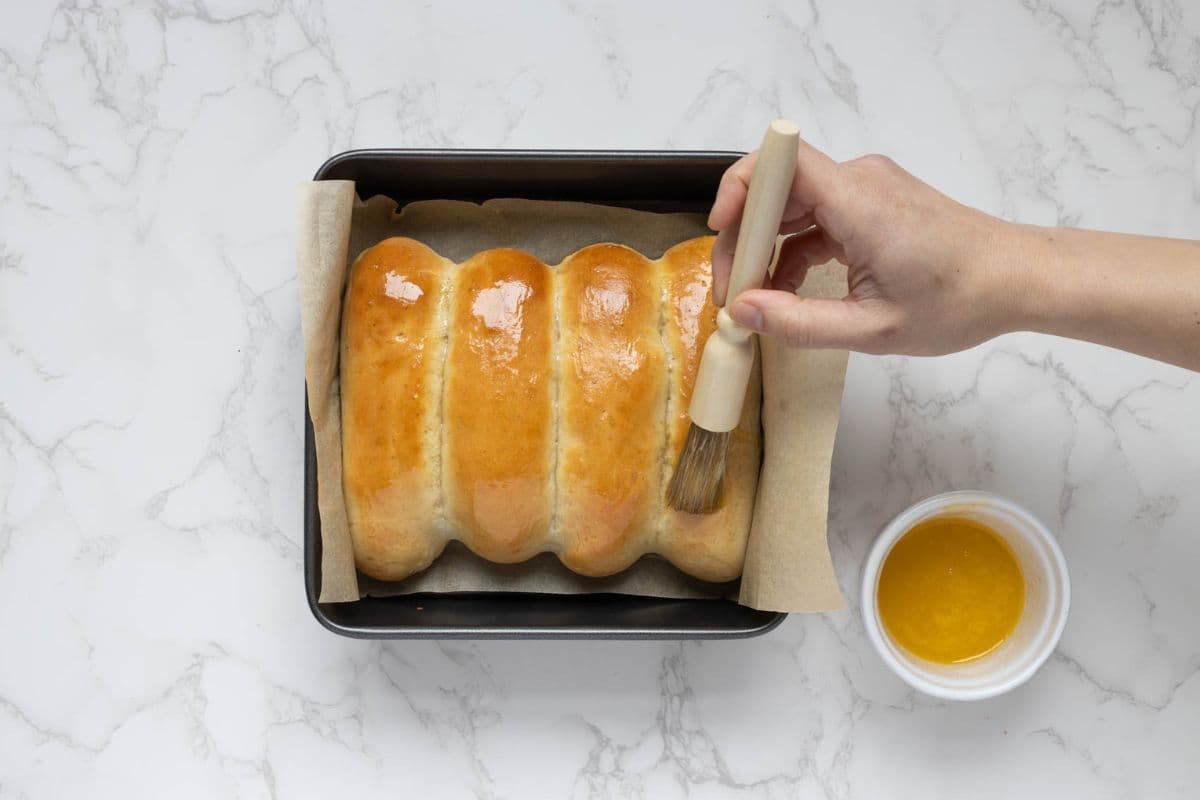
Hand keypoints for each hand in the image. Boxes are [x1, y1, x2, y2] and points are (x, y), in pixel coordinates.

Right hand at [709, 142, 1025, 355]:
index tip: (721, 232)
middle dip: (743, 237)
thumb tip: (742, 313)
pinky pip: (816, 215)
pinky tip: (787, 290)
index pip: (780, 163)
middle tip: (733, 292)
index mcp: (859, 202)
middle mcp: (859, 181)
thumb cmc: (959, 301)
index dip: (739, 189)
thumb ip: (799, 322)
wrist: (1017, 279)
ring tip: (755, 298)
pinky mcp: (872, 202)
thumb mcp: (872, 329)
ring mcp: (866, 188)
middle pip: (776, 188)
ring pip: (792, 204)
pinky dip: (793, 248)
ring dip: (765, 246)